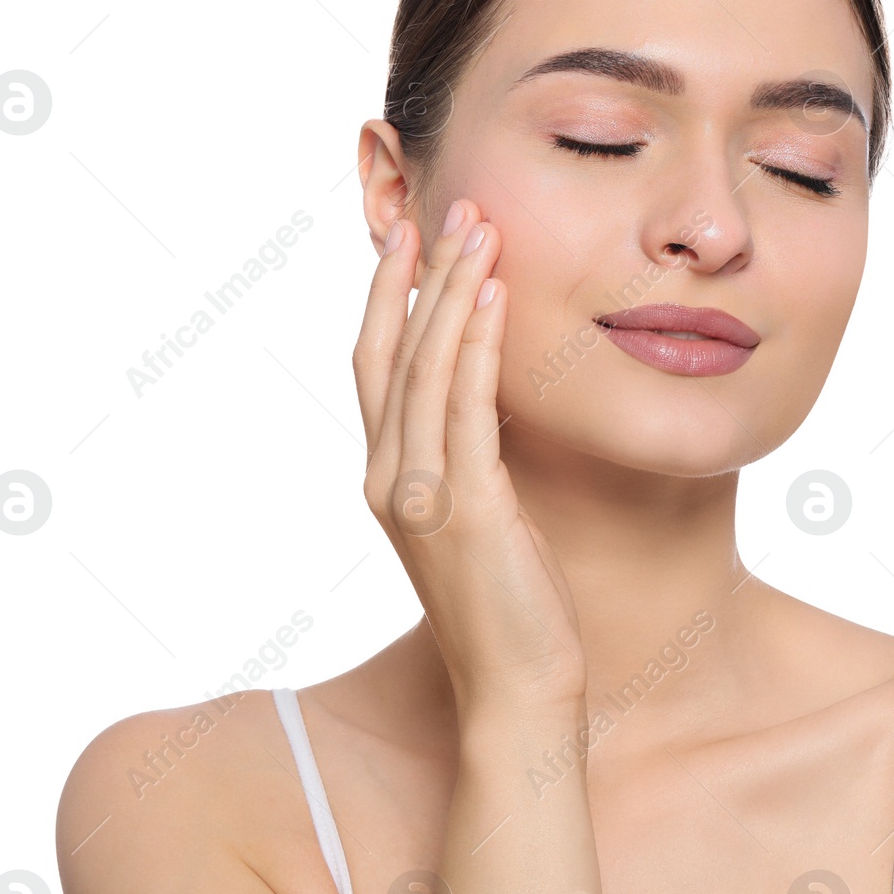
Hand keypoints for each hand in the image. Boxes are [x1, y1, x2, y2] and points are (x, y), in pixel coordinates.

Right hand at [354, 198, 585, 715]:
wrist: (517, 687)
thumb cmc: (508, 599)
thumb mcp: (479, 509)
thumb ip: (468, 450)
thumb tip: (493, 383)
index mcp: (388, 475)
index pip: (376, 364)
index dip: (387, 295)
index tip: (410, 235)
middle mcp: (389, 478)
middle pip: (390, 351)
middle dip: (418, 274)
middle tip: (448, 207)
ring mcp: (419, 495)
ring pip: (424, 367)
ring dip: (451, 290)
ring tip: (478, 228)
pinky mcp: (464, 510)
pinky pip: (466, 408)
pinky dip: (476, 345)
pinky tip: (495, 296)